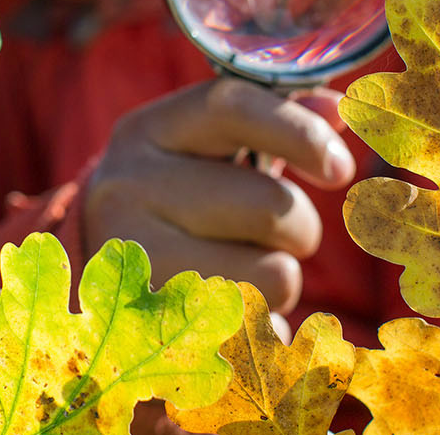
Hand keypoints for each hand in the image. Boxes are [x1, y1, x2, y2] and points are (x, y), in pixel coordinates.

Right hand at [83, 78, 354, 316]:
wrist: (97, 263)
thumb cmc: (177, 194)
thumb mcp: (209, 147)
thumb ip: (276, 122)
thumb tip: (337, 109)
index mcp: (146, 131)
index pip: (229, 107)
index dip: (298, 131)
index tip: (342, 168)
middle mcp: (125, 189)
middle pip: (268, 206)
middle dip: (299, 227)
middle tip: (280, 233)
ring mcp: (134, 262)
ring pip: (272, 275)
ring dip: (279, 277)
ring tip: (243, 269)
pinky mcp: (153, 329)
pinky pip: (258, 332)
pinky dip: (264, 326)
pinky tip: (230, 312)